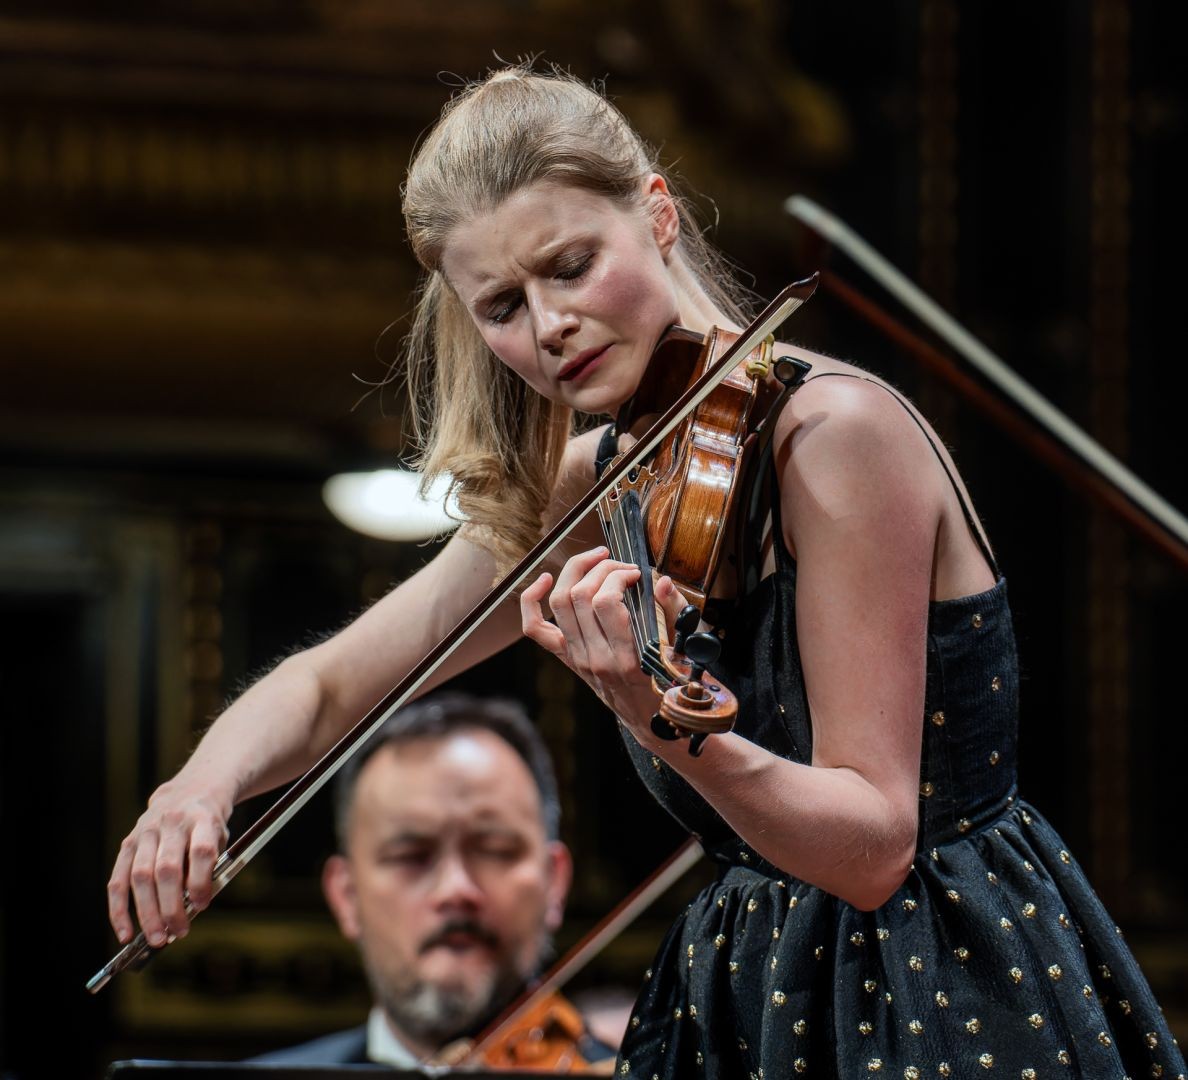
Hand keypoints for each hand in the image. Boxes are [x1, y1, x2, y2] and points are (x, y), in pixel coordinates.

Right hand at [107, 778, 231, 946]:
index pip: (200, 851)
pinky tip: (126, 932)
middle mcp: (172, 823)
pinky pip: (117, 880)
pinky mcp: (128, 842)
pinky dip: (119, 909)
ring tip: (157, 938)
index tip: (203, 905)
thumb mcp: (220, 836)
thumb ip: (209, 867)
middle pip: (167, 868)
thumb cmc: (209, 823)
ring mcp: (145, 831)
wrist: (193, 788)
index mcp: (202, 818)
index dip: (201, 881)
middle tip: (179, 932)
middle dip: (171, 906)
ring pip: (140, 876)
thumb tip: (192, 908)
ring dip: (147, 912)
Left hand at [520, 546, 684, 737]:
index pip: (606, 602)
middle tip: (621, 566)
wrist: (650, 718)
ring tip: (597, 561)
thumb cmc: (668, 684)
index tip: (637, 574)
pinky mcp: (567, 656)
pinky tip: (545, 579)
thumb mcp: (684, 650)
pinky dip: (531, 601)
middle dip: (601, 568)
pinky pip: (535, 628)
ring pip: (559, 602)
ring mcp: (577, 657)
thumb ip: (675, 612)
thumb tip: (661, 581)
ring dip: (575, 572)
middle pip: (580, 595)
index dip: (619, 576)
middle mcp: (595, 658)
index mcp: (626, 658)